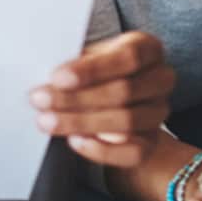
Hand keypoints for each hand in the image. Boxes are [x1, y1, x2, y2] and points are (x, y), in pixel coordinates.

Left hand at [32, 31, 173, 166]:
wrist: (107, 96)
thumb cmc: (91, 69)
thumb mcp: (84, 56)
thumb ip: (72, 64)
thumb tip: (47, 80)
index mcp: (147, 48)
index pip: (128, 57)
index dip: (92, 70)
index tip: (57, 78)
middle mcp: (161, 79)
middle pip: (124, 91)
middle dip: (77, 98)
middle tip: (39, 100)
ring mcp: (159, 111)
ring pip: (127, 121)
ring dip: (82, 123)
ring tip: (47, 121)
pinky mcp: (152, 141)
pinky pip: (133, 152)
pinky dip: (102, 149)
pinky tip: (74, 141)